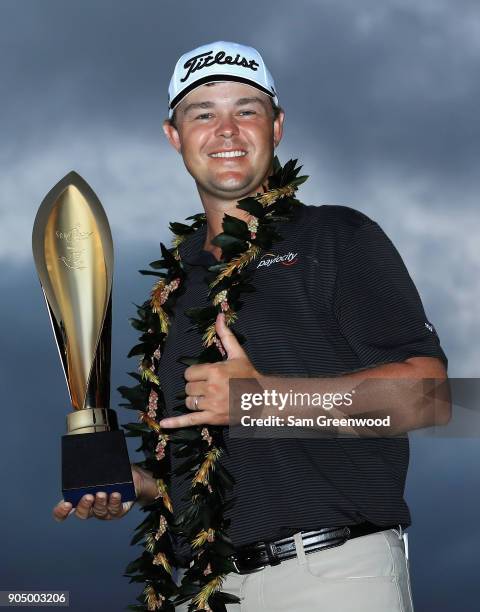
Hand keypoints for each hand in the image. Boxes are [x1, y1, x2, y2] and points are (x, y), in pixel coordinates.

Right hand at [52, 464, 145, 521]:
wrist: (134, 480)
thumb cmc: (113, 472)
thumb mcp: (102, 465)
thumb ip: (93, 459)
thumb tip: (90, 440)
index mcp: (80, 498)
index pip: (65, 511)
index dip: (61, 512)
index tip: (65, 504)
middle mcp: (91, 507)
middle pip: (82, 513)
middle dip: (83, 506)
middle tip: (88, 496)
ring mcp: (104, 511)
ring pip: (99, 512)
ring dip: (100, 503)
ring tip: (102, 493)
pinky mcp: (118, 511)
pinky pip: (115, 510)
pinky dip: (114, 502)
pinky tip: (115, 494)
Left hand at [159, 312, 259, 427]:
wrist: (262, 398)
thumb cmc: (249, 375)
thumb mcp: (237, 354)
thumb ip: (226, 335)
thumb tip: (219, 316)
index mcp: (214, 371)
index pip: (189, 373)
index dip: (195, 374)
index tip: (204, 375)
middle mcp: (211, 388)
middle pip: (188, 388)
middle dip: (195, 387)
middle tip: (208, 387)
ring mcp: (211, 404)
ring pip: (189, 402)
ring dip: (194, 400)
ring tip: (207, 398)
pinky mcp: (212, 418)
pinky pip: (190, 420)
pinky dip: (176, 423)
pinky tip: (163, 424)